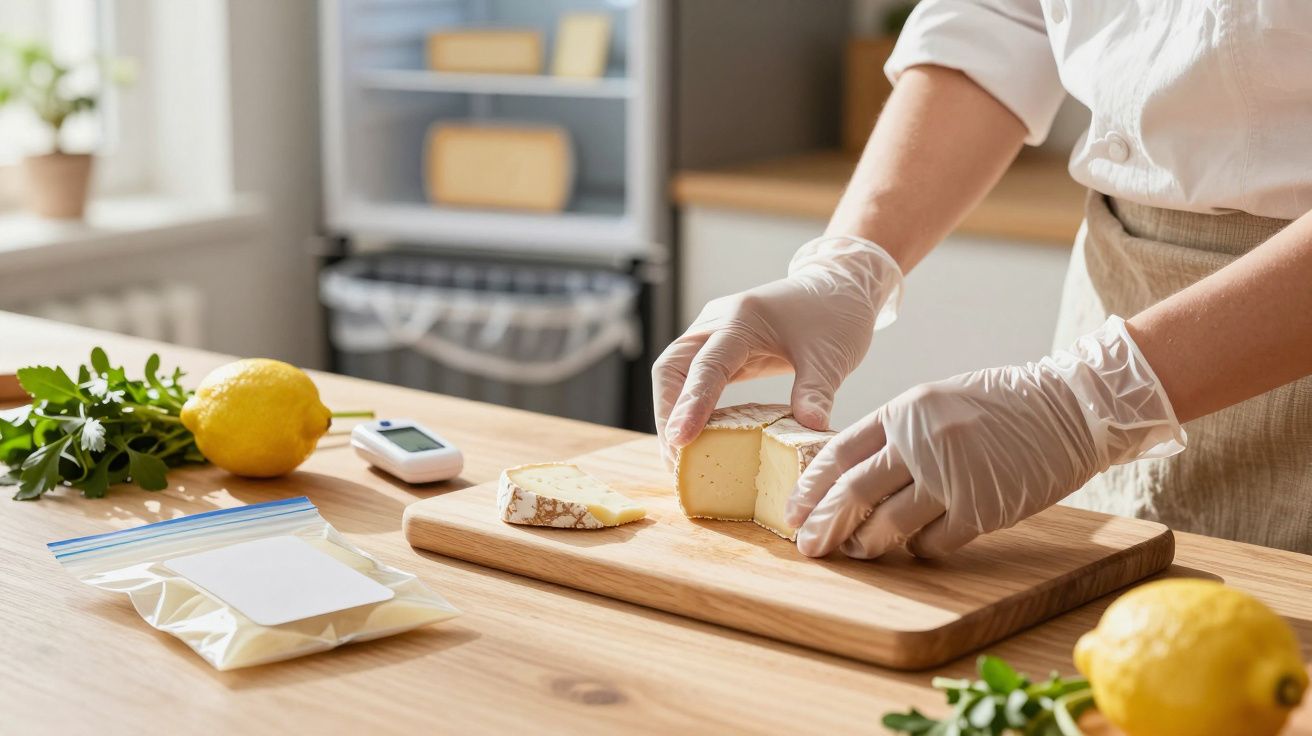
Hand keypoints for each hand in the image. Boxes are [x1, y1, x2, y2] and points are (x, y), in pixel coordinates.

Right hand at [652, 236, 902, 462]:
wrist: (837, 287)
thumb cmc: (834, 315)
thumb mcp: (831, 356)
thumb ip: (816, 392)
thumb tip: (810, 430)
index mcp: (742, 319)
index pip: (706, 364)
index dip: (691, 404)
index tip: (680, 441)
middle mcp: (716, 322)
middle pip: (671, 368)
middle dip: (668, 413)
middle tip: (676, 460)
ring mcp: (712, 334)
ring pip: (674, 373)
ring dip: (671, 413)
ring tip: (680, 458)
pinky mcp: (718, 349)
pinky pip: (691, 378)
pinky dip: (688, 407)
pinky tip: (697, 439)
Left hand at [785, 316, 1186, 558]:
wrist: (1073, 407)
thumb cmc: (1003, 403)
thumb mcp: (939, 400)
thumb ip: (898, 431)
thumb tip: (854, 473)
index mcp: (906, 410)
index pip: (840, 452)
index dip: (811, 486)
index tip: (792, 510)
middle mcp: (922, 441)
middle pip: (855, 491)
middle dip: (824, 523)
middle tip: (808, 546)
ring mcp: (952, 476)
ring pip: (889, 522)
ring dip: (867, 543)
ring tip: (856, 552)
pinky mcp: (983, 508)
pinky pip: (934, 542)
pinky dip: (919, 550)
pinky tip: (916, 549)